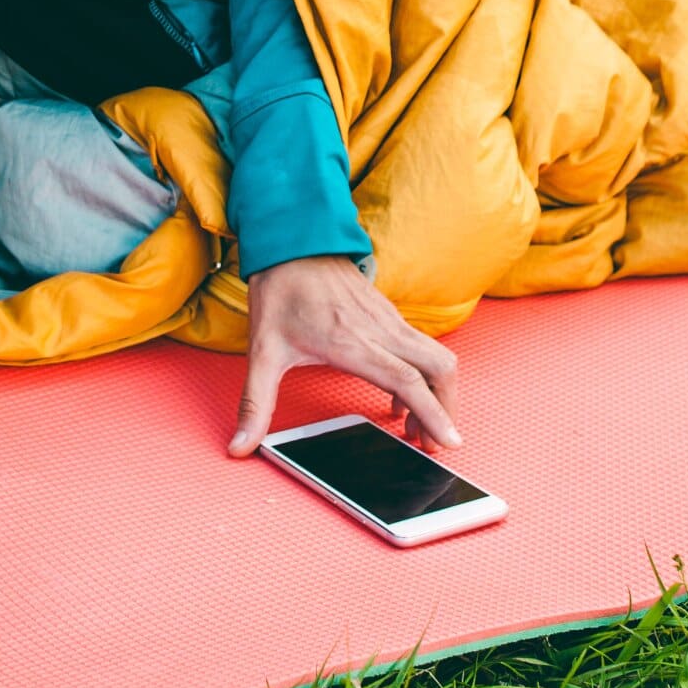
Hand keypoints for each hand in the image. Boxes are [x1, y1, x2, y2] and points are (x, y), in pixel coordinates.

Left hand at [227, 254, 460, 456]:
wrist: (293, 241)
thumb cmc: (280, 292)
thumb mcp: (260, 352)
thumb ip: (255, 404)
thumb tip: (239, 446)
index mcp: (352, 342)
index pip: (407, 381)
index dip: (433, 414)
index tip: (447, 442)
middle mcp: (380, 330)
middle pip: (439, 369)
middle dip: (447, 409)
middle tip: (434, 445)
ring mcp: (388, 320)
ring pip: (436, 358)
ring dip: (438, 394)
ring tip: (417, 430)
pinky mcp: (388, 315)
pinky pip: (422, 348)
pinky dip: (425, 377)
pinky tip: (400, 398)